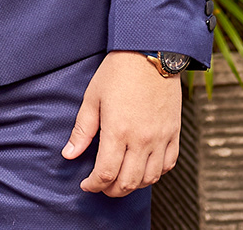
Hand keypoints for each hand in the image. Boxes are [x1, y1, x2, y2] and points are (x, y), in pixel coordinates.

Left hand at [62, 51, 182, 196]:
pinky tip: (144, 168)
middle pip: (128, 182)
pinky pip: (169, 164)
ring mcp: (161, 137)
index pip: (106, 174)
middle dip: (111, 190)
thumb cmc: (118, 72)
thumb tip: (69, 154)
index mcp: (118, 131)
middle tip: (101, 185)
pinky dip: (156, 173)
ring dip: (133, 185)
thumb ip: (82, 130)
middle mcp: (142, 139)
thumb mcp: (92, 98)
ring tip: (121, 179)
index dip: (93, 185)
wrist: (150, 52)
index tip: (86, 184)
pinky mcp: (174, 132)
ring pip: (150, 178)